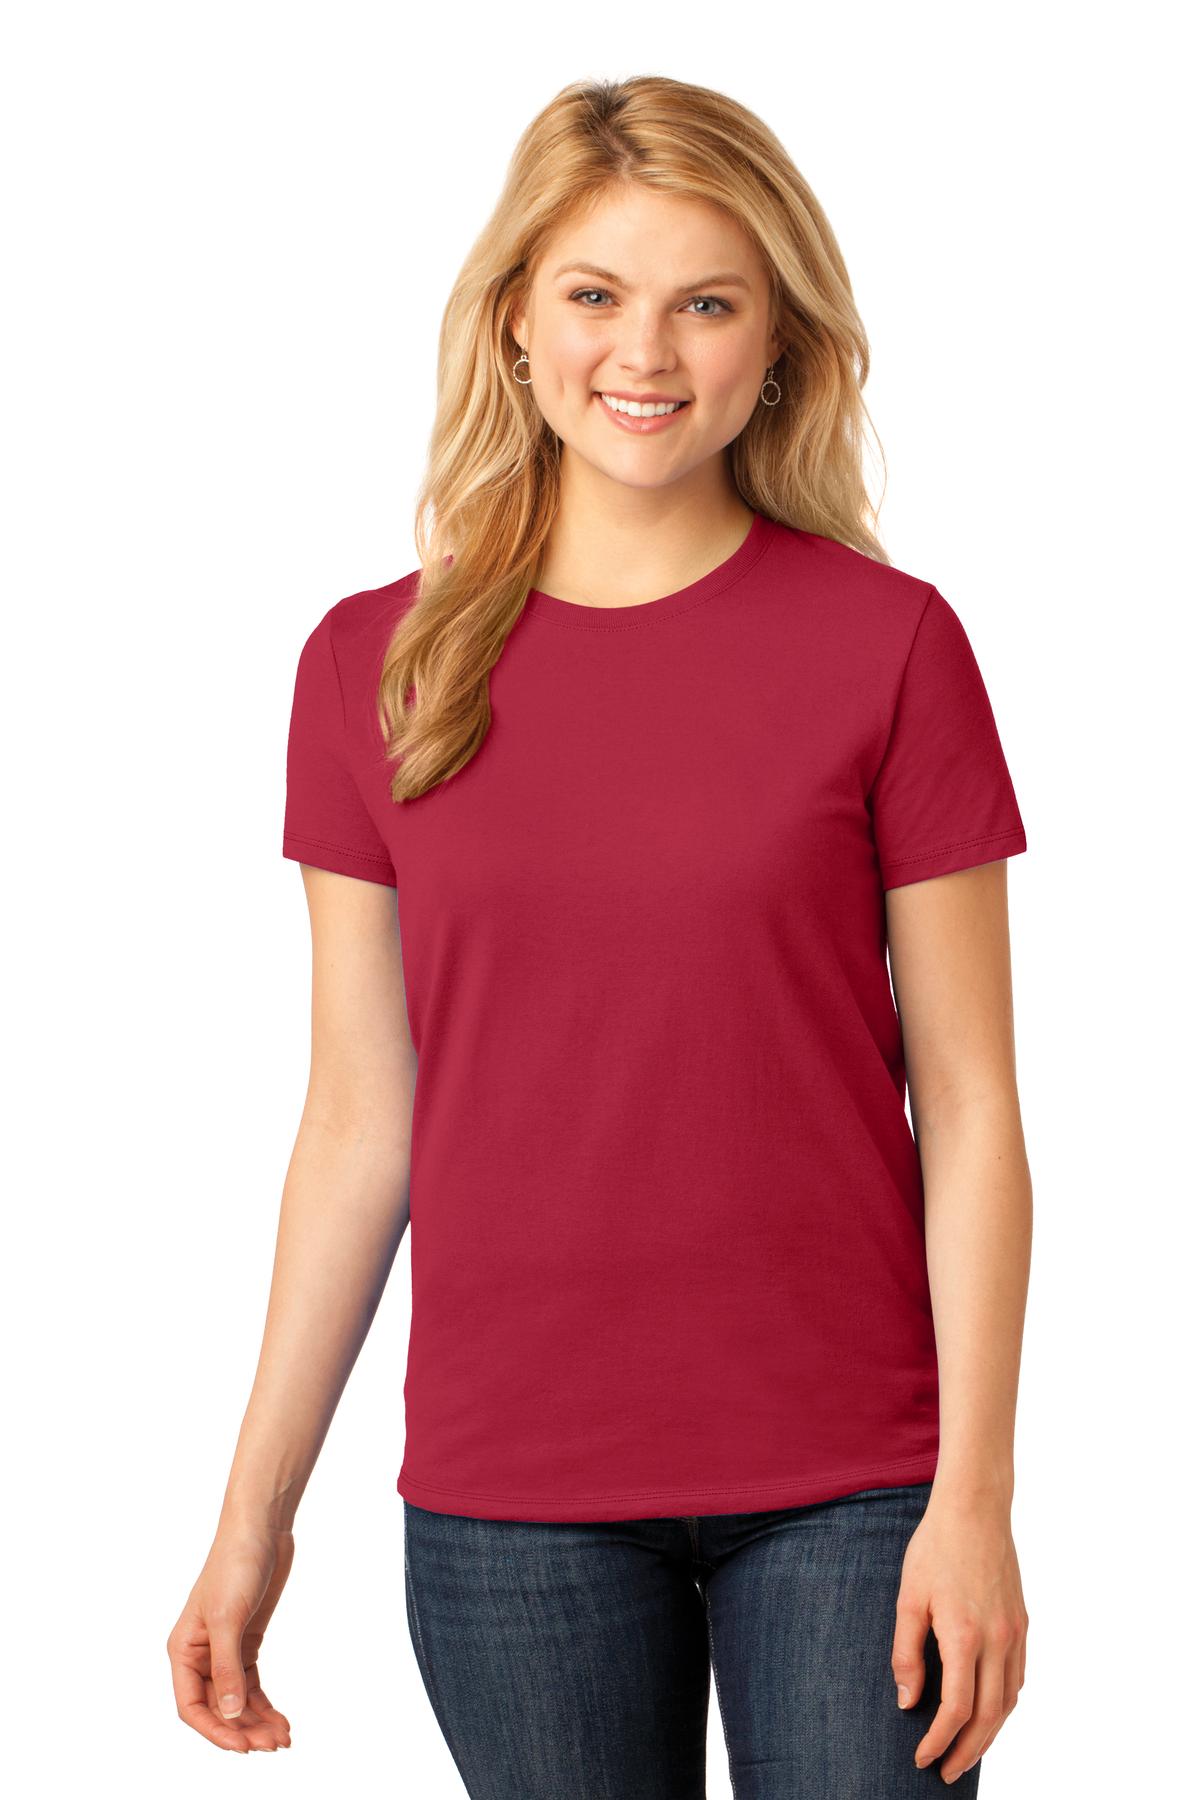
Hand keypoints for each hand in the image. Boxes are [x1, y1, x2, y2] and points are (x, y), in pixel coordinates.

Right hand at [167, 1521, 294, 1752]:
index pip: (191, 1707)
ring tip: (282, 1738)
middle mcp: (200, 1655)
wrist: (261, 1529)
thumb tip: (230, 1714)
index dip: (215, 1731)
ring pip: (237, 1700)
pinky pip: (251, 1684)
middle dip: (243, 1729)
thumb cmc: (235, 1564)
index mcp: (183, 1650)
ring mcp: (225, 1649)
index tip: (243, 1747)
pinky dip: (265, 1704)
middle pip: (217, 1708)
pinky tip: (281, 1719)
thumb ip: (226, 1668)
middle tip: (272, 1745)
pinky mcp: (247, 1642)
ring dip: (257, 1721)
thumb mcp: (228, 1618)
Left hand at [891, 1490, 1027, 1783]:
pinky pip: (1018, 1677)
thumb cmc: (935, 1548)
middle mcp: (997, 1640)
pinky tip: (990, 1712)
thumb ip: (907, 1653)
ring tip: (966, 1752)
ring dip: (989, 1734)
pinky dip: (1005, 1704)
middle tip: (945, 1772)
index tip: (921, 1758)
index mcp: (964, 1636)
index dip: (939, 1740)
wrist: (975, 1509)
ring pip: (1009, 1702)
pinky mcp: (1022, 1623)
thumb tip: (907, 1701)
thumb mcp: (908, 1598)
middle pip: (988, 1716)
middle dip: (967, 1751)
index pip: (956, 1709)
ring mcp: (1015, 1632)